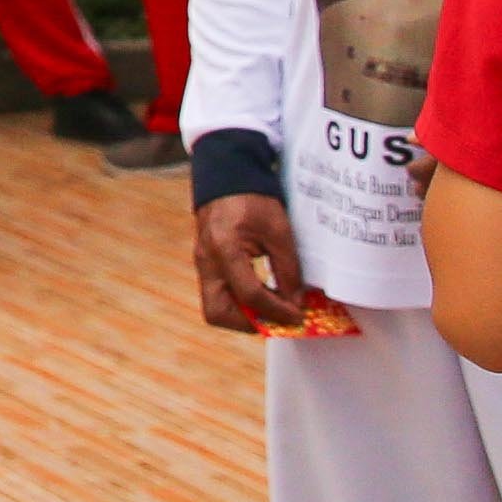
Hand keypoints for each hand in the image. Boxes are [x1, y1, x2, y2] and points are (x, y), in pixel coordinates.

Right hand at [192, 193, 312, 331]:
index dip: (277, 311)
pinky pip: (219, 295)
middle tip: (277, 319)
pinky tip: (263, 294)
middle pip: (218, 312)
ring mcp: (203, 264)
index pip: (250, 296)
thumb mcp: (279, 231)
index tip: (298, 315)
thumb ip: (288, 270)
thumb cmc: (252, 199)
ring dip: (245, 315)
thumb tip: (295, 303)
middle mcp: (207, 261)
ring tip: (273, 307)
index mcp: (224, 249)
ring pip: (215, 308)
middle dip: (249, 323)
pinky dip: (241, 303)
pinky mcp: (207, 265)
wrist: (227, 177)